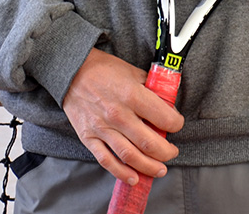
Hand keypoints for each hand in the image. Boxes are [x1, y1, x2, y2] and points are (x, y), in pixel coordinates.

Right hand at [62, 49, 183, 182]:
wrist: (72, 71)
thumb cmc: (104, 69)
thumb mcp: (132, 71)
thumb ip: (151, 88)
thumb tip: (168, 105)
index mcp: (132, 95)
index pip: (164, 118)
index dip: (176, 124)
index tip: (176, 125)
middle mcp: (118, 114)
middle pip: (150, 143)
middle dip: (166, 152)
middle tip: (171, 152)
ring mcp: (102, 128)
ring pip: (130, 156)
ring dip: (149, 167)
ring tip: (160, 169)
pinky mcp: (89, 137)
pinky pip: (106, 160)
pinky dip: (121, 173)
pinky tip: (134, 178)